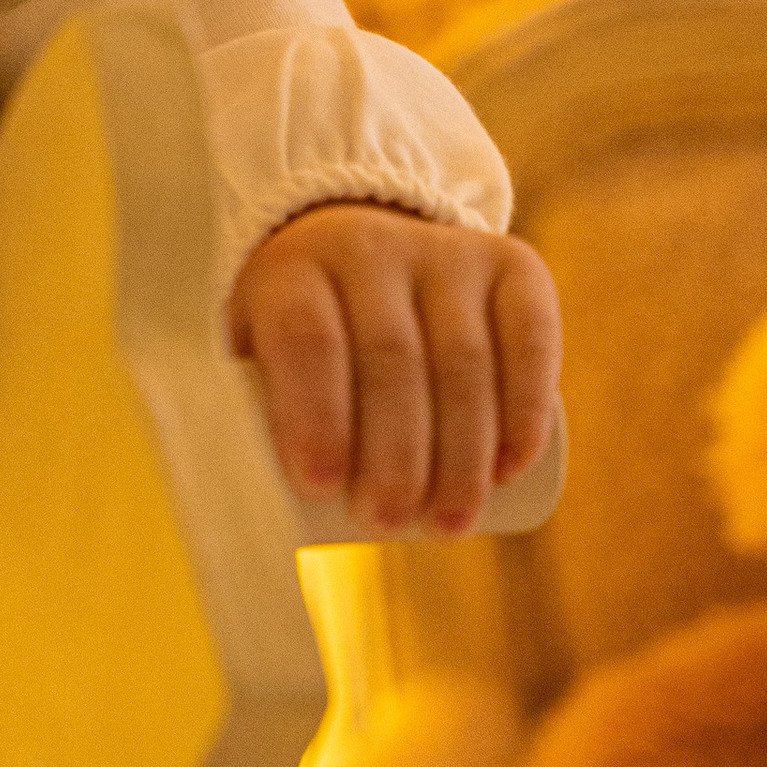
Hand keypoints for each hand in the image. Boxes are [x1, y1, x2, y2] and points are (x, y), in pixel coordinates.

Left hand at [231, 208, 560, 534]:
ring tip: (448, 522)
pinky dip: (525, 406)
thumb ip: (245, 415)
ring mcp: (447, 253)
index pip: (307, 337)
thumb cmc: (303, 334)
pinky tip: (511, 466)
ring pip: (462, 359)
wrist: (365, 244)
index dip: (314, 413)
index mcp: (296, 269)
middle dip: (394, 454)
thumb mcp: (259, 349)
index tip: (319, 488)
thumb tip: (236, 520)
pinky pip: (529, 335)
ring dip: (460, 454)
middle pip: (390, 358)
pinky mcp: (511, 267)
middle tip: (387, 523)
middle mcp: (372, 246)